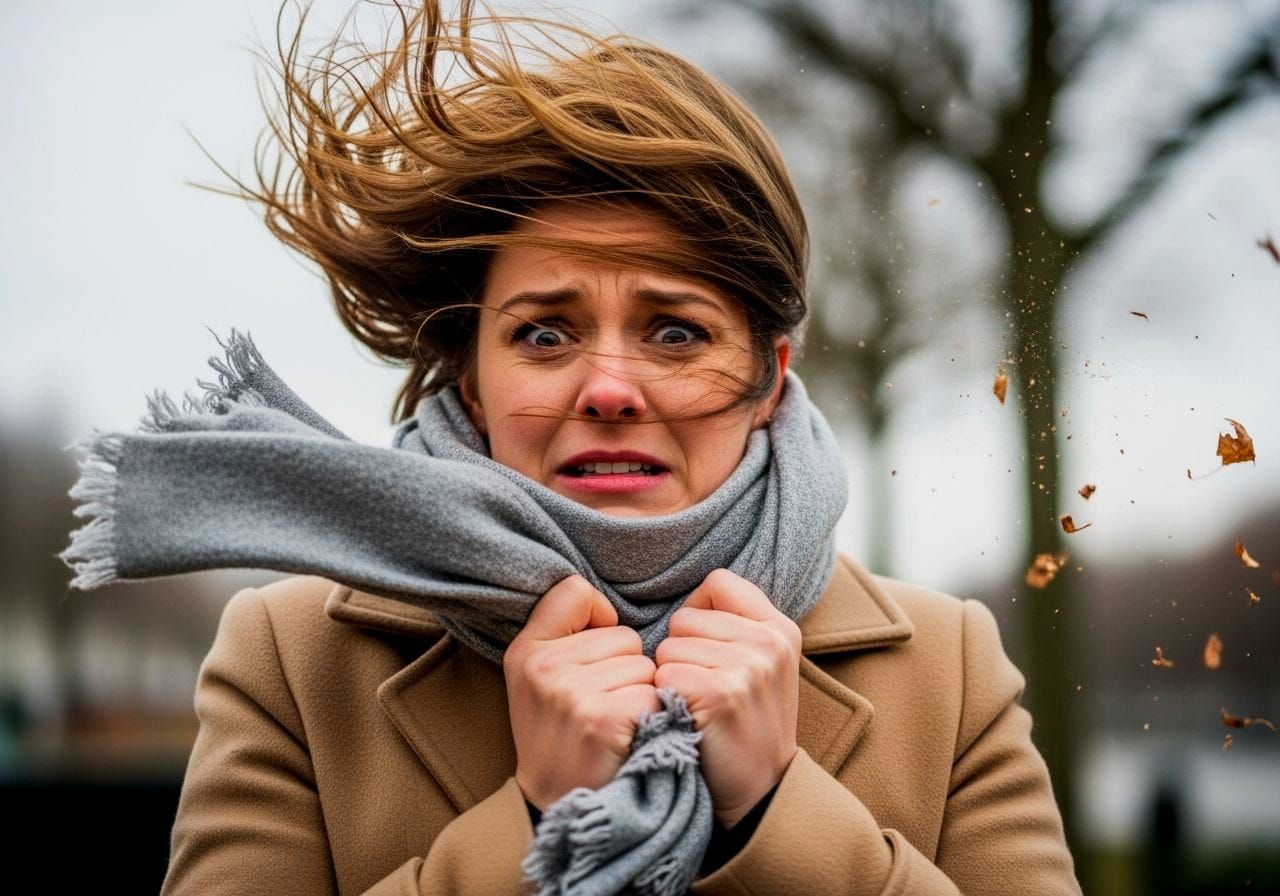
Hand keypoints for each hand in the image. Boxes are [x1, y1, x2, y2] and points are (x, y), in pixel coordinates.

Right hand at [503, 574, 661, 811]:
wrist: (558, 805)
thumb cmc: (560, 734)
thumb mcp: (539, 677)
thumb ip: (562, 630)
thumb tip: (608, 605)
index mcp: (527, 649)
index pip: (577, 592)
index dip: (598, 619)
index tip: (594, 652)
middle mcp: (543, 666)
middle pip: (625, 635)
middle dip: (626, 668)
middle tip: (602, 705)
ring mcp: (572, 693)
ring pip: (645, 666)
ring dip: (641, 694)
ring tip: (614, 723)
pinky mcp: (603, 719)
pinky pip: (654, 695)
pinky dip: (651, 717)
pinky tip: (628, 736)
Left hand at [654, 568, 800, 828]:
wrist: (759, 792)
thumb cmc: (744, 724)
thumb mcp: (760, 666)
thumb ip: (734, 624)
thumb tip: (689, 597)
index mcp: (779, 628)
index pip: (717, 583)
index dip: (698, 611)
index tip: (703, 647)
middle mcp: (769, 641)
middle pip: (684, 617)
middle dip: (679, 652)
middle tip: (703, 690)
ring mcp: (748, 667)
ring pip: (668, 647)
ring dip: (670, 678)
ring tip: (697, 707)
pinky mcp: (722, 694)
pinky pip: (663, 676)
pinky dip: (664, 700)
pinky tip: (688, 719)